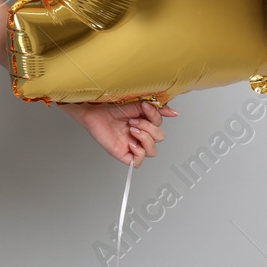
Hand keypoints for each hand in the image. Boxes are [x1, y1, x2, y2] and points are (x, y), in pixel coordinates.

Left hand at [61, 99, 179, 166]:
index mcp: (144, 122)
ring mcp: (133, 145)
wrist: (93, 112)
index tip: (144, 107)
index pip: (160, 124)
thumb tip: (173, 112)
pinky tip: (130, 142)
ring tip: (131, 130)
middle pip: (159, 138)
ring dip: (144, 139)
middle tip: (132, 121)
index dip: (155, 116)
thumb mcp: (135, 104)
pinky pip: (139, 161)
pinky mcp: (124, 154)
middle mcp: (140, 134)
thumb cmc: (109, 107)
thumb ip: (154, 109)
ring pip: (152, 151)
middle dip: (148, 128)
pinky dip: (138, 152)